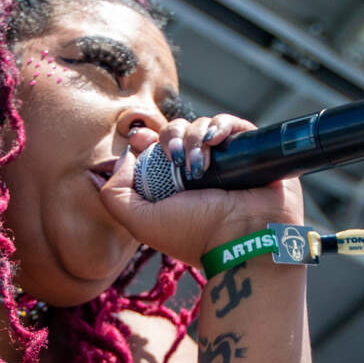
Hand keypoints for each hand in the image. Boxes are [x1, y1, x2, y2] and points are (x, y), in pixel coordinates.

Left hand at [94, 114, 303, 265]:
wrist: (244, 238)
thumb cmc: (195, 233)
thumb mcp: (140, 222)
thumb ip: (115, 194)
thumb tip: (125, 158)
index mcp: (170, 185)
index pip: (153, 148)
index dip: (146, 138)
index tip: (141, 139)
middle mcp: (196, 172)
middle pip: (176, 131)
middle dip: (171, 137)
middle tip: (176, 158)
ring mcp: (223, 161)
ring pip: (201, 126)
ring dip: (194, 138)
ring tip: (199, 166)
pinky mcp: (248, 152)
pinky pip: (231, 124)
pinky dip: (221, 125)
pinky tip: (217, 140)